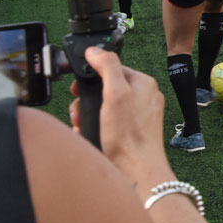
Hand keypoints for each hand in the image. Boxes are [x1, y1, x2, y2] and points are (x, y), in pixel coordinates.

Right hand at [69, 47, 166, 174]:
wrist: (137, 171)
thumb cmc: (129, 135)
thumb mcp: (115, 93)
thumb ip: (106, 67)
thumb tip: (94, 50)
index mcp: (144, 84)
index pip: (112, 68)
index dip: (91, 76)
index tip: (78, 87)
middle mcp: (144, 98)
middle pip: (106, 89)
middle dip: (86, 100)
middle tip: (78, 112)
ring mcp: (139, 116)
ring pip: (105, 107)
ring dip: (87, 115)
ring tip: (82, 125)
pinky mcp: (131, 133)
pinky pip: (108, 124)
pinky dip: (95, 128)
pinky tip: (89, 135)